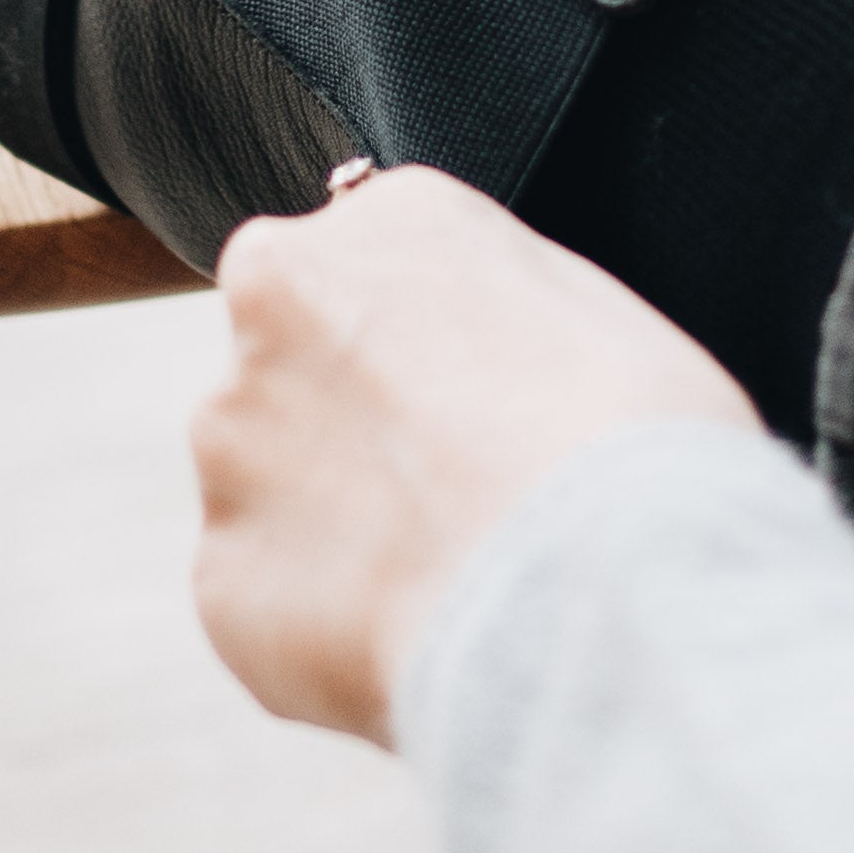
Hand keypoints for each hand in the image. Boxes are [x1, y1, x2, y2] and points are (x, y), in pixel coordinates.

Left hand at [190, 167, 759, 743]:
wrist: (600, 591)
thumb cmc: (635, 440)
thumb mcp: (582, 304)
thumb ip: (475, 296)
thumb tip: (447, 332)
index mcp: (377, 220)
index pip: (361, 271)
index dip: (418, 349)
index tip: (475, 405)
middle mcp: (270, 309)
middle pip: (296, 372)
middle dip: (354, 431)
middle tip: (458, 495)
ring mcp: (232, 446)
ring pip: (270, 484)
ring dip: (335, 526)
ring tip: (452, 575)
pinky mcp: (218, 573)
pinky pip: (268, 598)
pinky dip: (323, 624)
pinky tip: (418, 632)